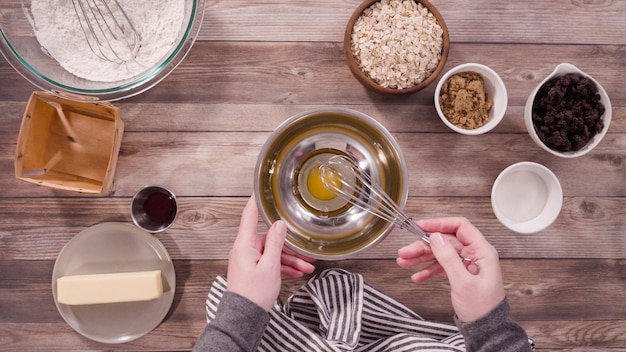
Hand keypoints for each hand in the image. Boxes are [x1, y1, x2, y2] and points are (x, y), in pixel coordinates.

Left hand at [227, 196, 315, 310]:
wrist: (244, 317)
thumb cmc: (253, 293)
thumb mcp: (270, 266)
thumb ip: (276, 243)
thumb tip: (279, 225)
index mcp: (245, 244)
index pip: (250, 215)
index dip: (256, 201)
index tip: (261, 189)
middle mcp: (245, 249)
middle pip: (270, 238)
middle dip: (290, 245)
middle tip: (306, 250)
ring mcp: (249, 259)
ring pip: (273, 252)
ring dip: (290, 259)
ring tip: (307, 266)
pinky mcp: (253, 269)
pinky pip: (271, 262)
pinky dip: (284, 266)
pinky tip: (298, 272)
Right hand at [397, 217, 504, 322]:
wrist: (487, 330)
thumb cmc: (482, 308)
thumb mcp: (463, 282)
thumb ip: (448, 257)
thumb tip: (436, 237)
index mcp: (482, 251)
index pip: (460, 226)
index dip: (439, 224)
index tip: (421, 226)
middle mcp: (474, 255)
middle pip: (445, 241)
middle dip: (423, 246)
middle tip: (405, 252)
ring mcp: (466, 264)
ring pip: (440, 253)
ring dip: (421, 257)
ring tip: (404, 262)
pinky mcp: (460, 274)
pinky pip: (441, 266)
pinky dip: (428, 270)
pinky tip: (417, 276)